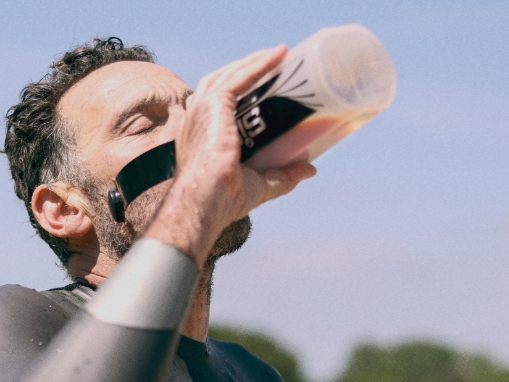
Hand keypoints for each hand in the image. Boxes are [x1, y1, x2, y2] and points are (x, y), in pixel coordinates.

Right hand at [145, 46, 316, 265]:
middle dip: (249, 70)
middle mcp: (198, 118)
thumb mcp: (260, 184)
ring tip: (281, 55)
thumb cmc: (224, 199)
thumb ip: (283, 175)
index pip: (218, 104)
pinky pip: (240, 76)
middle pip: (224, 82)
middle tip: (278, 66)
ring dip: (256, 62)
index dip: (240, 90)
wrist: (206, 201)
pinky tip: (279, 55)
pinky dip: (259, 64)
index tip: (266, 85)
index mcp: (201, 135)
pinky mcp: (214, 104)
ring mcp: (203, 109)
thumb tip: (310, 168)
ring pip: (231, 74)